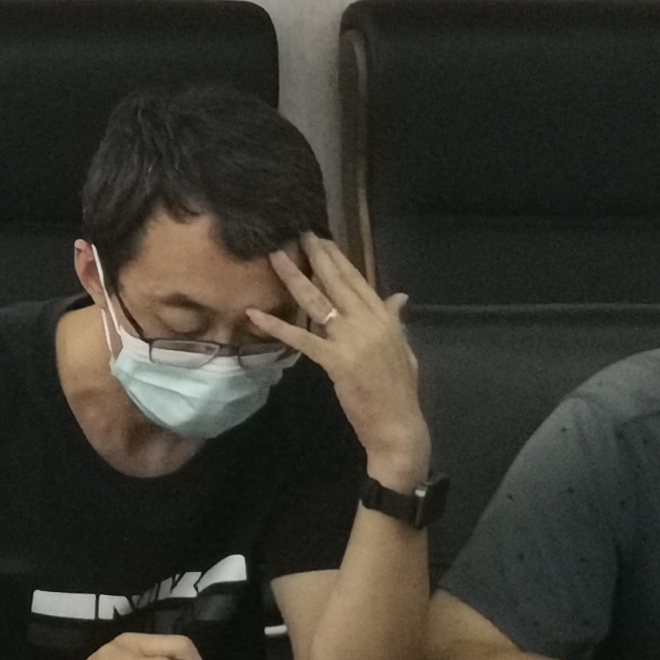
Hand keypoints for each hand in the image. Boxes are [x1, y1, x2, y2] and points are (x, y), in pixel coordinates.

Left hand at [248, 234, 428, 486]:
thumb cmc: (399, 390)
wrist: (399, 425)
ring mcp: (352, 341)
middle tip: (298, 234)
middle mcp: (369, 323)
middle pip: (337, 283)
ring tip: (276, 256)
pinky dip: (277, 325)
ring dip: (295, 278)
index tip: (322, 240)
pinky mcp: (335, 361)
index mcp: (385, 320)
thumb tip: (399, 296)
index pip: (358, 281)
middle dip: (317, 257)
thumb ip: (396, 321)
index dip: (338, 259)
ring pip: (318, 302)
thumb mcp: (404, 349)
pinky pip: (301, 338)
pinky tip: (255, 312)